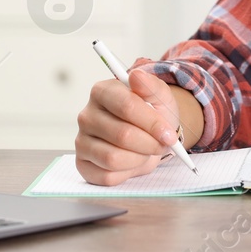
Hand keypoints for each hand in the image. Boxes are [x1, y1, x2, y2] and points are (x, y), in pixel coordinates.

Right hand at [75, 67, 182, 185]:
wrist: (149, 135)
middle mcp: (86, 115)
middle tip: (161, 144)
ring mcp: (81, 141)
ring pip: (113, 158)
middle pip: (122, 135)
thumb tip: (136, 75)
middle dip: (149, 143)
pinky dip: (127, 172)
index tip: (169, 133)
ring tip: (146, 150)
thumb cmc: (152, 113)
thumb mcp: (159, 96)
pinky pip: (107, 176)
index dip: (151, 123)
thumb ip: (151, 85)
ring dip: (139, 158)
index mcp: (102, 91)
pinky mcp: (83, 164)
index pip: (126, 106)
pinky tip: (132, 161)